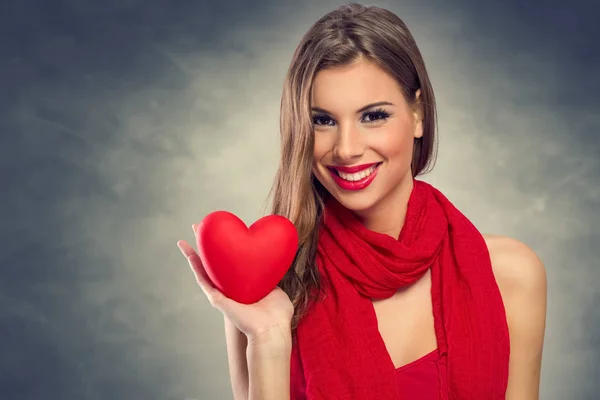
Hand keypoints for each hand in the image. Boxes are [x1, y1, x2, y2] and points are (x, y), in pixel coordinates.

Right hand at [178, 224, 293, 344]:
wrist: (271, 329)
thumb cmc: (278, 315)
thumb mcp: (276, 290)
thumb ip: (272, 278)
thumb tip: (275, 264)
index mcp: (244, 286)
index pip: (230, 264)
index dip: (224, 249)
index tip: (221, 233)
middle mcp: (231, 288)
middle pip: (214, 263)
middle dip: (206, 245)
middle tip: (200, 227)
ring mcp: (222, 293)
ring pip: (204, 269)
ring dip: (194, 252)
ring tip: (188, 236)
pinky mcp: (217, 299)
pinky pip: (203, 279)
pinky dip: (195, 265)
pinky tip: (189, 253)